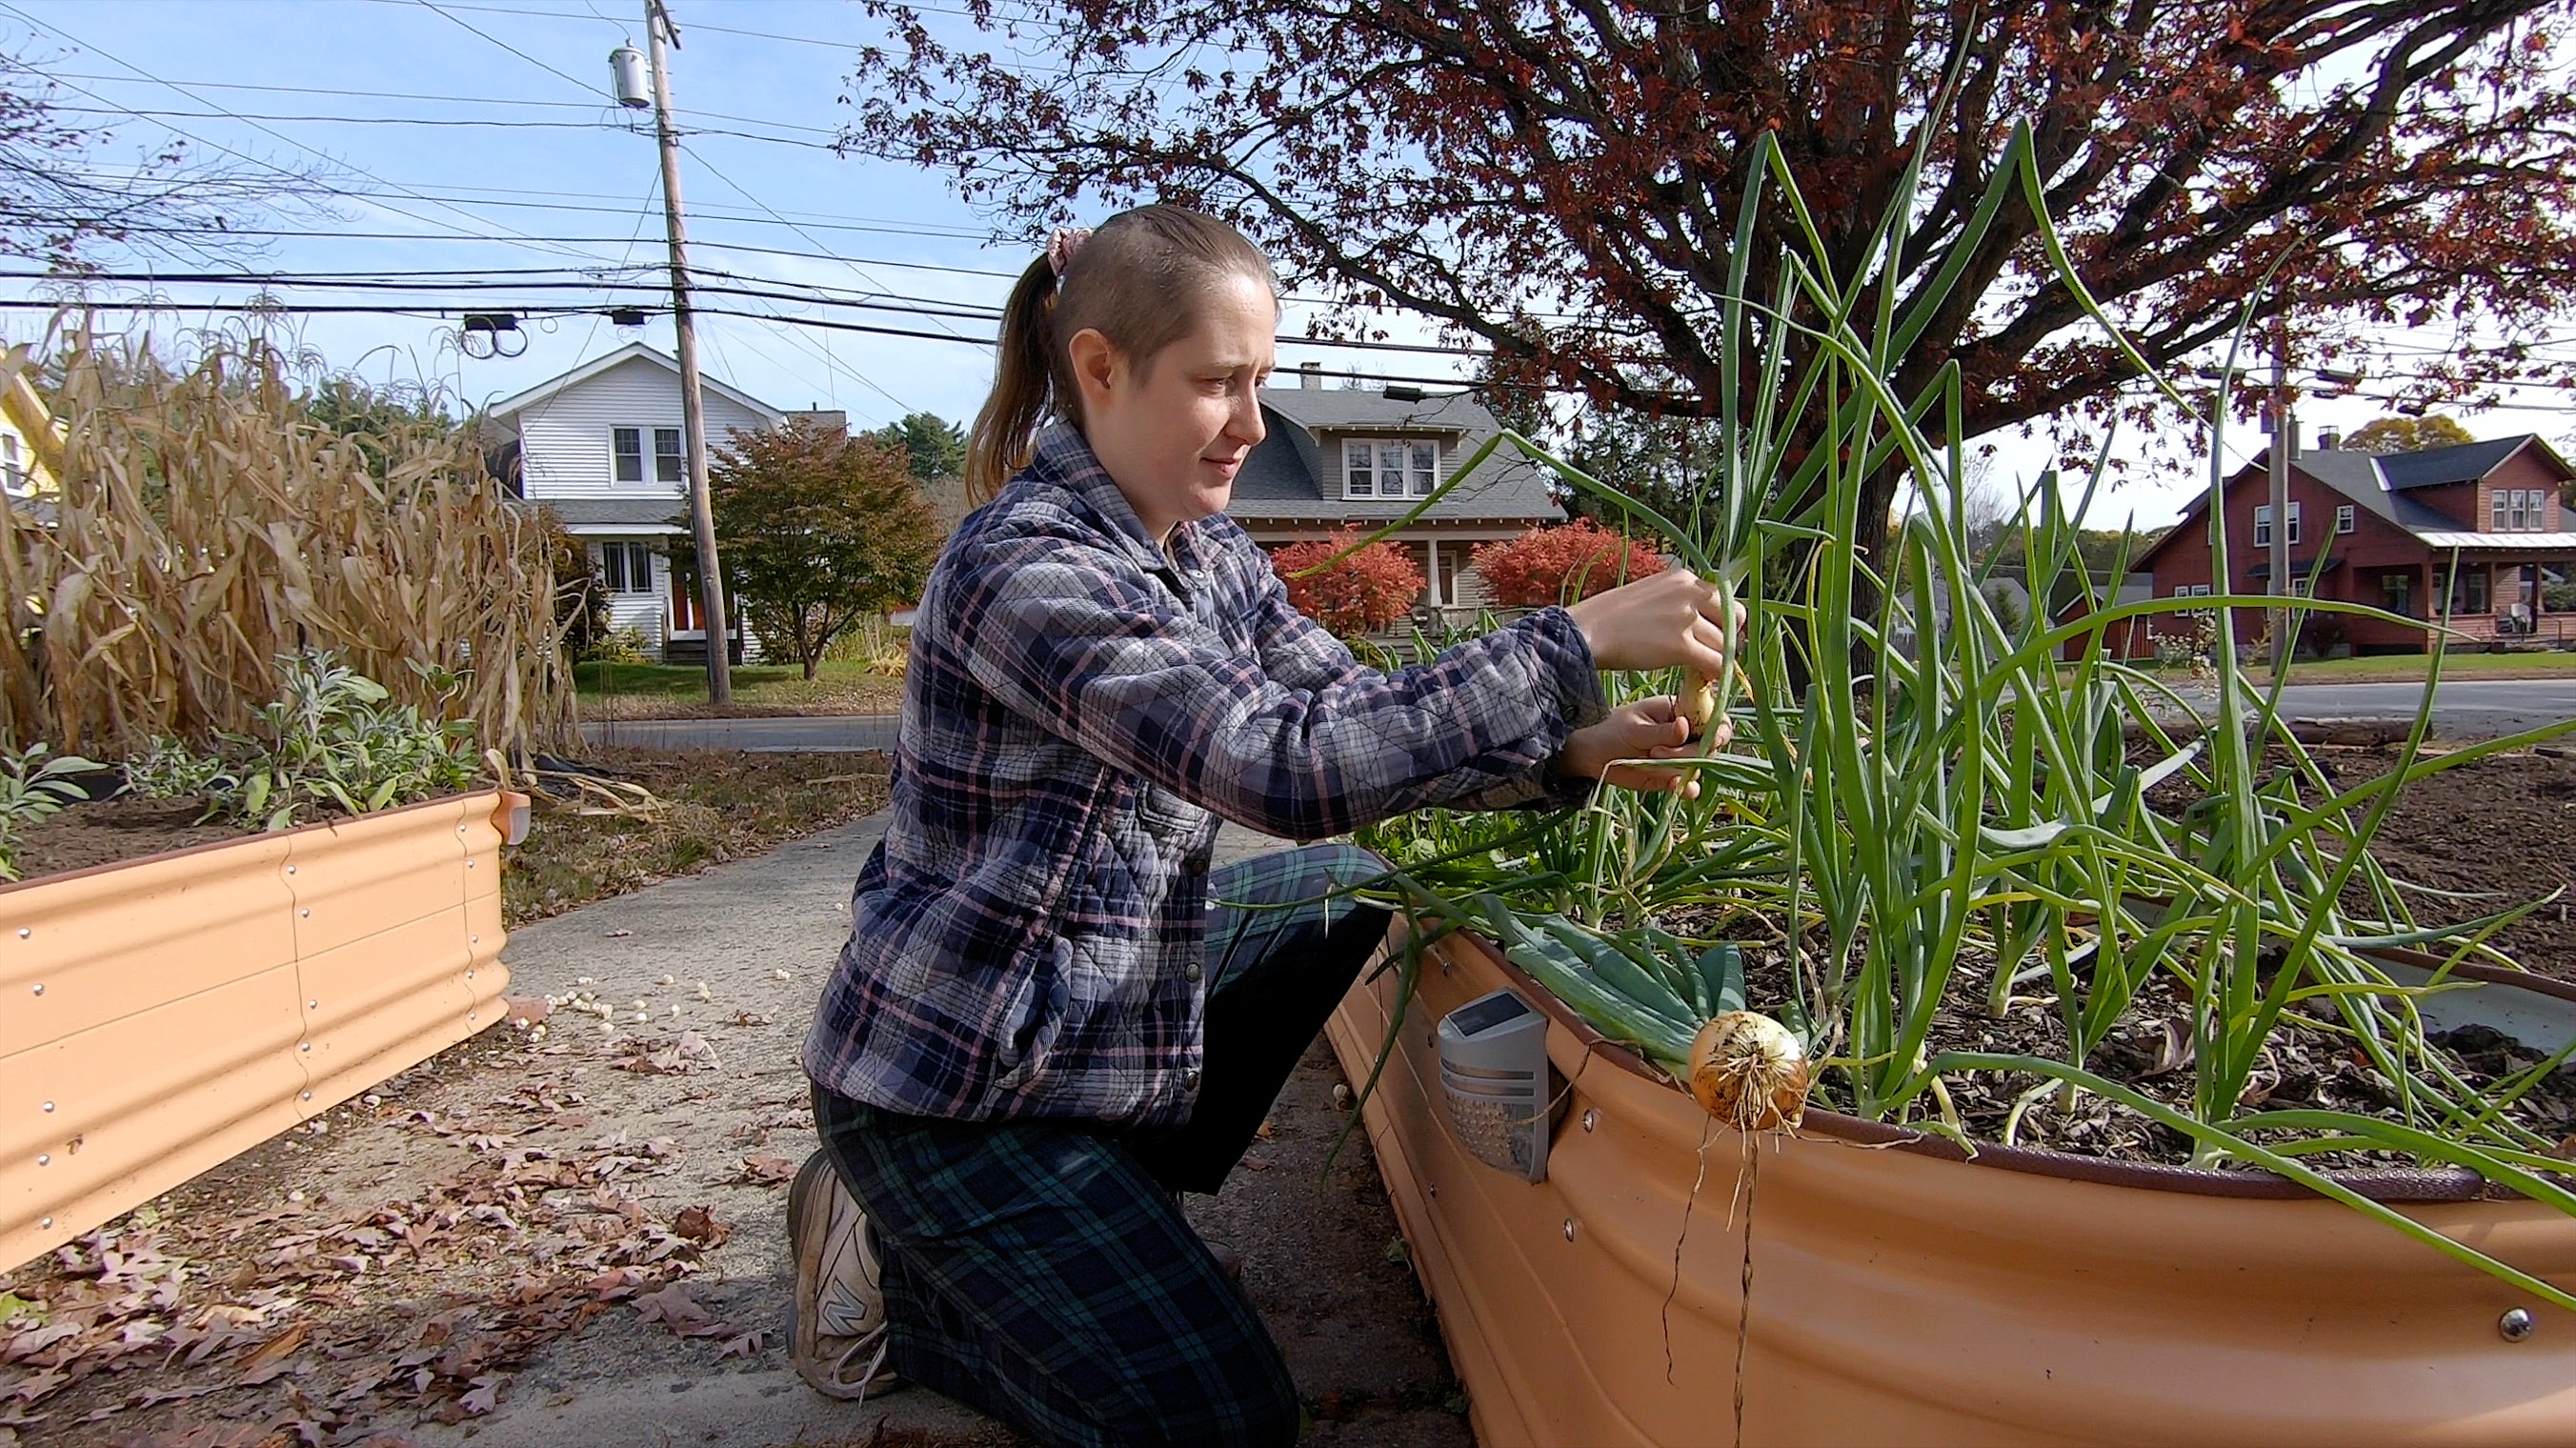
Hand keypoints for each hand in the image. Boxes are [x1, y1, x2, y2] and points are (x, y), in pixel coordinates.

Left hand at [1556, 695, 1733, 796]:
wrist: (1592, 755)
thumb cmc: (1612, 731)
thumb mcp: (1635, 729)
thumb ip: (1662, 731)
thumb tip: (1686, 726)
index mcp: (1679, 711)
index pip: (1712, 716)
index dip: (1718, 727)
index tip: (1709, 737)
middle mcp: (1685, 733)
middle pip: (1711, 743)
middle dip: (1693, 751)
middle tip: (1659, 751)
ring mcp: (1680, 755)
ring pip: (1700, 764)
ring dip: (1684, 768)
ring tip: (1652, 759)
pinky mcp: (1671, 775)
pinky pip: (1688, 784)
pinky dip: (1687, 788)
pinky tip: (1677, 787)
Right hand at [1562, 567, 1740, 677]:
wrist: (1587, 631)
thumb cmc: (1611, 617)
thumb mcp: (1652, 593)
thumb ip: (1679, 601)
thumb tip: (1700, 622)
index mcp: (1684, 577)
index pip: (1724, 597)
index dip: (1725, 620)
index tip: (1716, 636)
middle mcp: (1690, 593)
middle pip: (1735, 617)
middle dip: (1730, 638)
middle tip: (1715, 653)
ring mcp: (1687, 618)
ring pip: (1725, 644)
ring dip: (1719, 660)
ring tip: (1703, 670)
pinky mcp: (1681, 646)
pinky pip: (1715, 663)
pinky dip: (1716, 674)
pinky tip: (1705, 680)